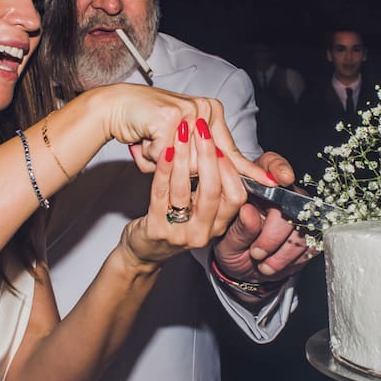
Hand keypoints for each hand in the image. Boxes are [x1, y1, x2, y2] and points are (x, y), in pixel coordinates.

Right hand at [93, 83, 272, 185]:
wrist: (115, 108)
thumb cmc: (145, 128)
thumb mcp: (180, 145)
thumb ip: (201, 159)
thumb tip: (221, 181)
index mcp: (212, 112)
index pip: (232, 149)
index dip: (250, 170)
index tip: (273, 183)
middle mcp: (204, 108)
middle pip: (207, 165)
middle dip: (181, 169)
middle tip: (164, 155)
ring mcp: (189, 111)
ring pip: (186, 164)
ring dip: (162, 162)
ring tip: (149, 144)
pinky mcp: (170, 118)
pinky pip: (166, 157)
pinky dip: (149, 155)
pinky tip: (143, 139)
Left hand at [120, 111, 246, 266]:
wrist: (144, 251)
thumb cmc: (174, 223)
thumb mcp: (201, 211)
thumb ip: (215, 189)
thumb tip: (227, 152)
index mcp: (218, 225)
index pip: (236, 197)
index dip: (230, 170)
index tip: (221, 145)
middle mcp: (203, 232)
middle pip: (213, 191)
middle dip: (208, 156)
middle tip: (202, 129)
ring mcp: (179, 233)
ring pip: (184, 190)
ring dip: (183, 157)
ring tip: (181, 132)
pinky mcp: (156, 230)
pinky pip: (160, 193)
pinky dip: (163, 169)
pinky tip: (164, 150)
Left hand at [212, 151, 317, 286]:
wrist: (244, 268)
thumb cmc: (232, 246)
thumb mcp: (226, 240)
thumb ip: (238, 228)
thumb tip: (249, 213)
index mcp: (255, 185)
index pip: (270, 164)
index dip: (279, 168)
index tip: (282, 178)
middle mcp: (281, 193)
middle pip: (292, 202)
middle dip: (274, 233)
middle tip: (256, 252)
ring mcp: (299, 212)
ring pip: (303, 227)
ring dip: (282, 252)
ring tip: (263, 265)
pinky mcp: (310, 232)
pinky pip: (310, 244)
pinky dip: (292, 260)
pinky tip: (275, 265)